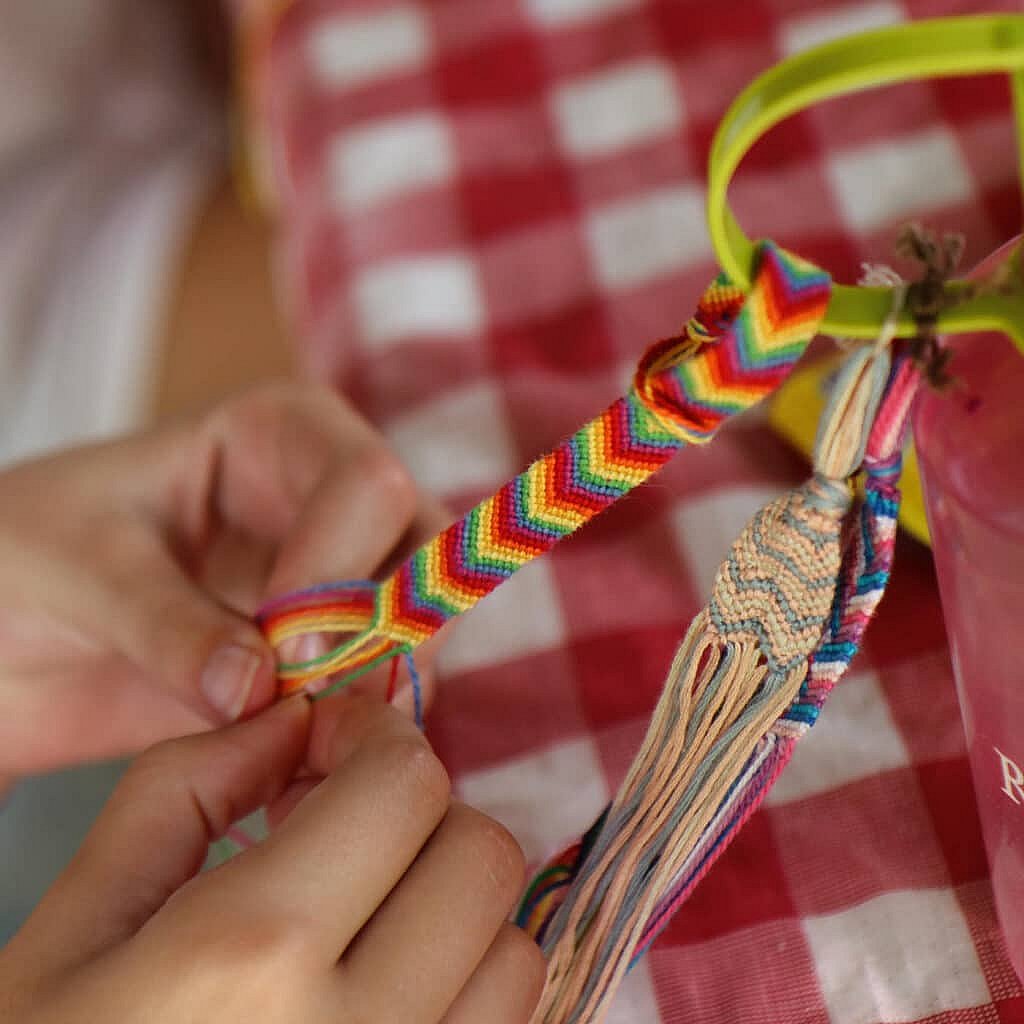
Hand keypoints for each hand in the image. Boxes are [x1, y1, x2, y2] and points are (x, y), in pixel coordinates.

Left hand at [0, 382, 446, 775]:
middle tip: (318, 704)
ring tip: (311, 749)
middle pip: (422, 549)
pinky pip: (381, 689)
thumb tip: (258, 688)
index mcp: (275, 435)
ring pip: (420, 625)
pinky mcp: (324, 659)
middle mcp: (325, 503)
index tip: (287, 656)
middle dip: (387, 630)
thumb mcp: (78, 569)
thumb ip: (168, 623)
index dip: (340, 567)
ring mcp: (334, 584)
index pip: (366, 481)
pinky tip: (307, 772)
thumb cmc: (22, 555)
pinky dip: (362, 733)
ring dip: (383, 689)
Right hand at [0, 697, 545, 1021]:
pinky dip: (465, 983)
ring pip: (514, 950)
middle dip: (417, 812)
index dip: (375, 735)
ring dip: (451, 903)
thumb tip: (291, 721)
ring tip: (364, 914)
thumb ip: (180, 791)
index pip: (403, 785)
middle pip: (482, 857)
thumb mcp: (71, 930)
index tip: (330, 744)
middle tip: (342, 825)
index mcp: (252, 954)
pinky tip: (382, 985)